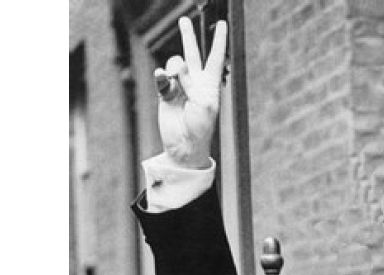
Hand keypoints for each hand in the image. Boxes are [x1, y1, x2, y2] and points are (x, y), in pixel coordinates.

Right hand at [155, 18, 227, 168]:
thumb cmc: (200, 127)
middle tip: (184, 20)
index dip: (219, 40)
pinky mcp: (165, 93)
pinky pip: (161, 77)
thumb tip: (177, 68)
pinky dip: (162, 77)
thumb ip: (192, 82)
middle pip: (192, 53)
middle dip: (188, 36)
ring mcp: (180, 86)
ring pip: (174, 64)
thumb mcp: (204, 104)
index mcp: (210, 83)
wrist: (184, 145)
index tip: (222, 24)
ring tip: (177, 82)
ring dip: (175, 68)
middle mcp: (195, 81)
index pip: (215, 56)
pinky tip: (164, 82)